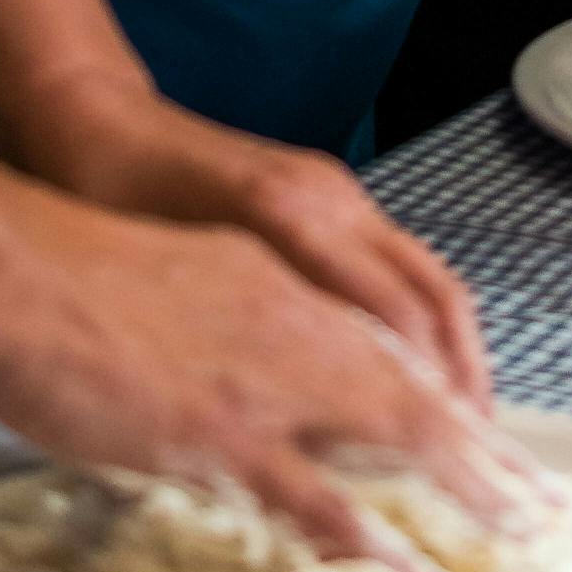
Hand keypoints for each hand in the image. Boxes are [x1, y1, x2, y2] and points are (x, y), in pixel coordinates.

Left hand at [0, 73, 486, 406]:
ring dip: (446, 344)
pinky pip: (394, 259)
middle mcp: (331, 197)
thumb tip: (305, 421)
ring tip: (450, 418)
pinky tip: (403, 365)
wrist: (98, 123)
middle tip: (473, 442)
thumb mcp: (165, 282)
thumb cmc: (113, 203)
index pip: (396, 313)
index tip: (447, 449)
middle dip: (461, 369)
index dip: (428, 387)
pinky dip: (416, 315)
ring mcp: (334, 189)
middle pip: (433, 290)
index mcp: (293, 217)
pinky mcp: (325, 192)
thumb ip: (240, 341)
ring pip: (423, 272)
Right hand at [0, 184, 546, 564]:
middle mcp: (296, 323)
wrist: (11, 261)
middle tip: (541, 505)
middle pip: (420, 390)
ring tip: (519, 535)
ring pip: (394, 436)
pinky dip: (374, 546)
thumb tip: (265, 385)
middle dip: (486, 452)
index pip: (395, 343)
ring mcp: (265, 379)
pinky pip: (318, 501)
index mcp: (284, 286)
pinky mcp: (222, 432)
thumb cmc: (75, 277)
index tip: (492, 445)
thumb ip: (238, 330)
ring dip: (466, 490)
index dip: (452, 399)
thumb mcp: (184, 289)